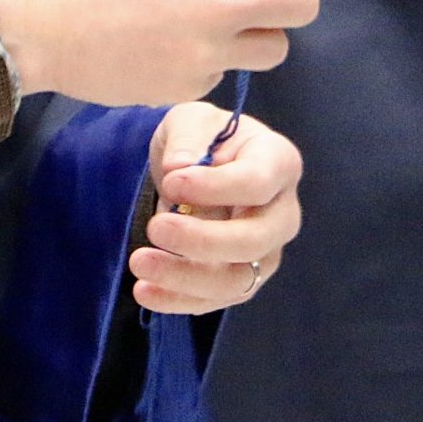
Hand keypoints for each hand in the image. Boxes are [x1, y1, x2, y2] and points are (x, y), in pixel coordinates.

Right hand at [0, 0, 317, 105]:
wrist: (41, 24)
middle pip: (305, 4)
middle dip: (289, 2)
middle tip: (258, 3)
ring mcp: (209, 49)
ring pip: (275, 48)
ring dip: (254, 39)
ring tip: (211, 30)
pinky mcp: (191, 85)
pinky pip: (224, 76)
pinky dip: (205, 66)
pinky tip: (163, 52)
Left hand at [130, 101, 303, 314]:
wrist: (195, 168)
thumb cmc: (203, 138)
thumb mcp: (191, 121)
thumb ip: (188, 139)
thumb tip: (180, 168)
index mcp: (278, 162)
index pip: (257, 183)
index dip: (216, 188)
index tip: (172, 182)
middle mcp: (282, 213)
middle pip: (254, 240)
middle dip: (203, 241)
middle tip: (156, 228)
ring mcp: (265, 251)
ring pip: (237, 280)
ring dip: (186, 278)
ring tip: (140, 263)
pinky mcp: (242, 278)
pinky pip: (216, 299)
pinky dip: (179, 300)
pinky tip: (145, 291)